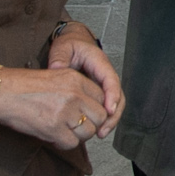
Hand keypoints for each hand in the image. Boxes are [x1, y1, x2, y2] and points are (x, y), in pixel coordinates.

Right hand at [0, 66, 108, 148]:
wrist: (1, 93)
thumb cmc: (23, 86)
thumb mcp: (56, 78)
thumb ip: (76, 89)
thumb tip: (92, 107)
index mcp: (76, 79)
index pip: (103, 98)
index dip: (97, 109)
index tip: (89, 114)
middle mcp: (74, 95)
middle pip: (100, 117)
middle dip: (90, 124)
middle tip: (76, 125)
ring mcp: (65, 112)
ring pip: (88, 132)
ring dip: (78, 135)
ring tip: (63, 131)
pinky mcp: (54, 129)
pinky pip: (72, 143)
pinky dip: (64, 144)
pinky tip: (54, 137)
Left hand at [47, 22, 123, 138]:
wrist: (72, 41)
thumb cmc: (69, 44)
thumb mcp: (63, 47)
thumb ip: (60, 59)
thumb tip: (57, 70)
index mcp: (99, 62)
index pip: (111, 80)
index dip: (112, 96)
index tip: (109, 110)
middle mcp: (105, 74)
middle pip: (118, 96)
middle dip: (113, 115)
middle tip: (103, 130)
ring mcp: (102, 84)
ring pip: (114, 104)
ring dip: (110, 120)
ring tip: (100, 134)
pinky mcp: (98, 91)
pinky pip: (105, 106)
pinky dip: (103, 118)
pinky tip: (96, 129)